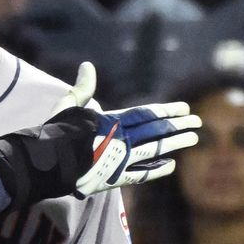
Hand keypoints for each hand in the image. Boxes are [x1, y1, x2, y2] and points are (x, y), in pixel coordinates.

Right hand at [56, 62, 201, 196]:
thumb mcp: (67, 106)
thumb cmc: (55, 133)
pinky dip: (157, 170)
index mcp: (111, 121)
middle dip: (178, 125)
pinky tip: (171, 165)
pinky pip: (141, 175)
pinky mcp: (113, 178)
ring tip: (193, 139)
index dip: (167, 111)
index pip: (146, 114)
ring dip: (175, 144)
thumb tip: (87, 65)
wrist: (46, 164)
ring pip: (155, 150)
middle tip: (197, 122)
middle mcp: (121, 140)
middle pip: (156, 131)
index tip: (184, 108)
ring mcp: (119, 160)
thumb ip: (83, 88)